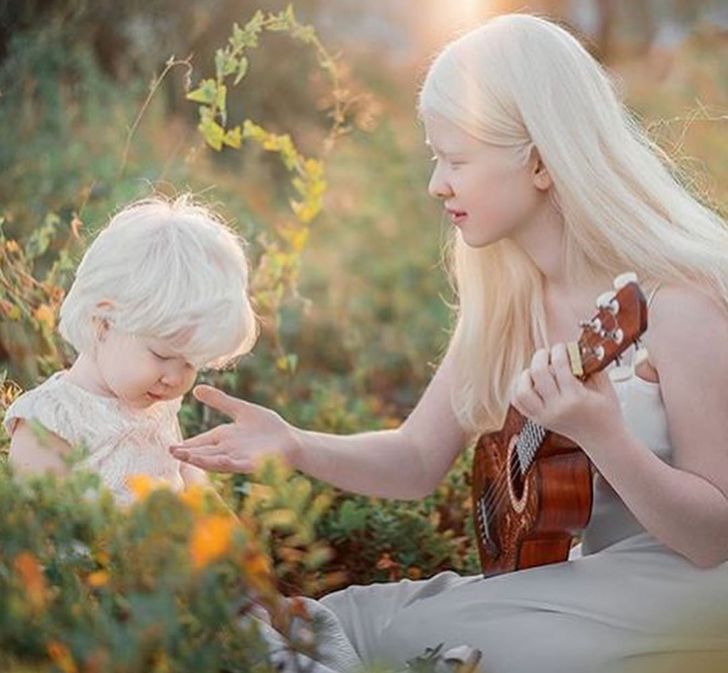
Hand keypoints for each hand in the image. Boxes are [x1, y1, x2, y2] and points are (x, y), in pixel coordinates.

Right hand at [169, 385, 299, 472]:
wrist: (291, 441)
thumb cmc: (267, 427)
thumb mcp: (241, 410)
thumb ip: (220, 401)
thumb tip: (196, 389)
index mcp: (224, 437)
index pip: (202, 441)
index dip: (187, 444)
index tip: (170, 447)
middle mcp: (228, 449)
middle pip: (204, 452)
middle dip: (188, 453)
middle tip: (170, 451)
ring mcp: (239, 457)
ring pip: (215, 459)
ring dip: (200, 459)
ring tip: (183, 456)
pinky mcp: (251, 463)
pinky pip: (234, 464)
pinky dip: (223, 463)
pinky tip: (213, 461)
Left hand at [511, 343, 623, 449]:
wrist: (604, 441)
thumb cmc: (606, 414)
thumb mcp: (605, 387)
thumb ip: (591, 367)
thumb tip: (576, 350)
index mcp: (575, 399)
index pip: (559, 366)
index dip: (559, 350)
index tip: (562, 346)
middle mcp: (557, 408)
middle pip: (538, 374)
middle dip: (541, 356)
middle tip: (547, 353)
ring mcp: (544, 416)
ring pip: (522, 391)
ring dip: (526, 375)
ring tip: (536, 370)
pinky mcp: (538, 420)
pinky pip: (518, 403)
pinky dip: (519, 389)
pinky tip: (529, 382)